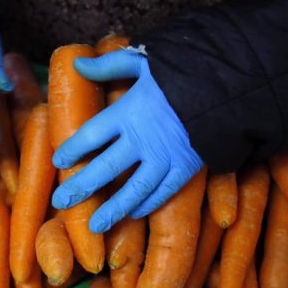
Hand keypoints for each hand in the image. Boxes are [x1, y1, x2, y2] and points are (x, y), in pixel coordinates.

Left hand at [51, 49, 202, 232]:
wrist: (228, 86)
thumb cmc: (183, 71)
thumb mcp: (144, 62)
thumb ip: (109, 65)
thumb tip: (78, 62)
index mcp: (127, 112)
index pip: (89, 135)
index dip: (72, 150)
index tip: (59, 161)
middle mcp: (141, 140)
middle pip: (104, 169)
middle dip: (80, 187)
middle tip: (61, 202)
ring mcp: (164, 158)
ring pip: (132, 191)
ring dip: (112, 209)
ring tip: (94, 226)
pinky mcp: (186, 169)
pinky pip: (163, 192)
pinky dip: (148, 204)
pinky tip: (134, 214)